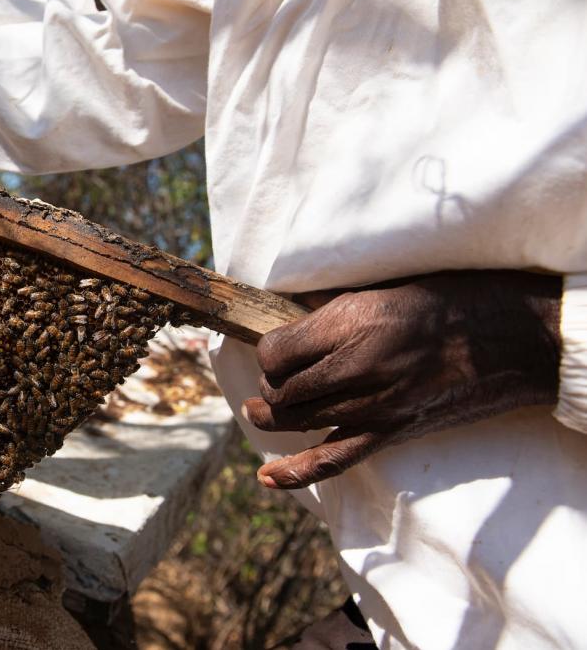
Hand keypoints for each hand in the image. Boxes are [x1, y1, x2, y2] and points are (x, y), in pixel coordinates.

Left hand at [245, 270, 561, 489]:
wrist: (503, 339)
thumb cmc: (441, 303)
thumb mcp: (376, 290)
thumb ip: (330, 311)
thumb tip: (288, 322)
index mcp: (350, 323)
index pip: (274, 352)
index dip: (267, 352)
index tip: (278, 348)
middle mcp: (356, 367)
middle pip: (281, 391)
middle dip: (271, 385)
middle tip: (278, 376)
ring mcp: (372, 405)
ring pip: (297, 421)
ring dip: (275, 416)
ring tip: (263, 409)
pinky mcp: (389, 432)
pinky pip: (333, 459)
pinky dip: (296, 471)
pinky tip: (268, 476)